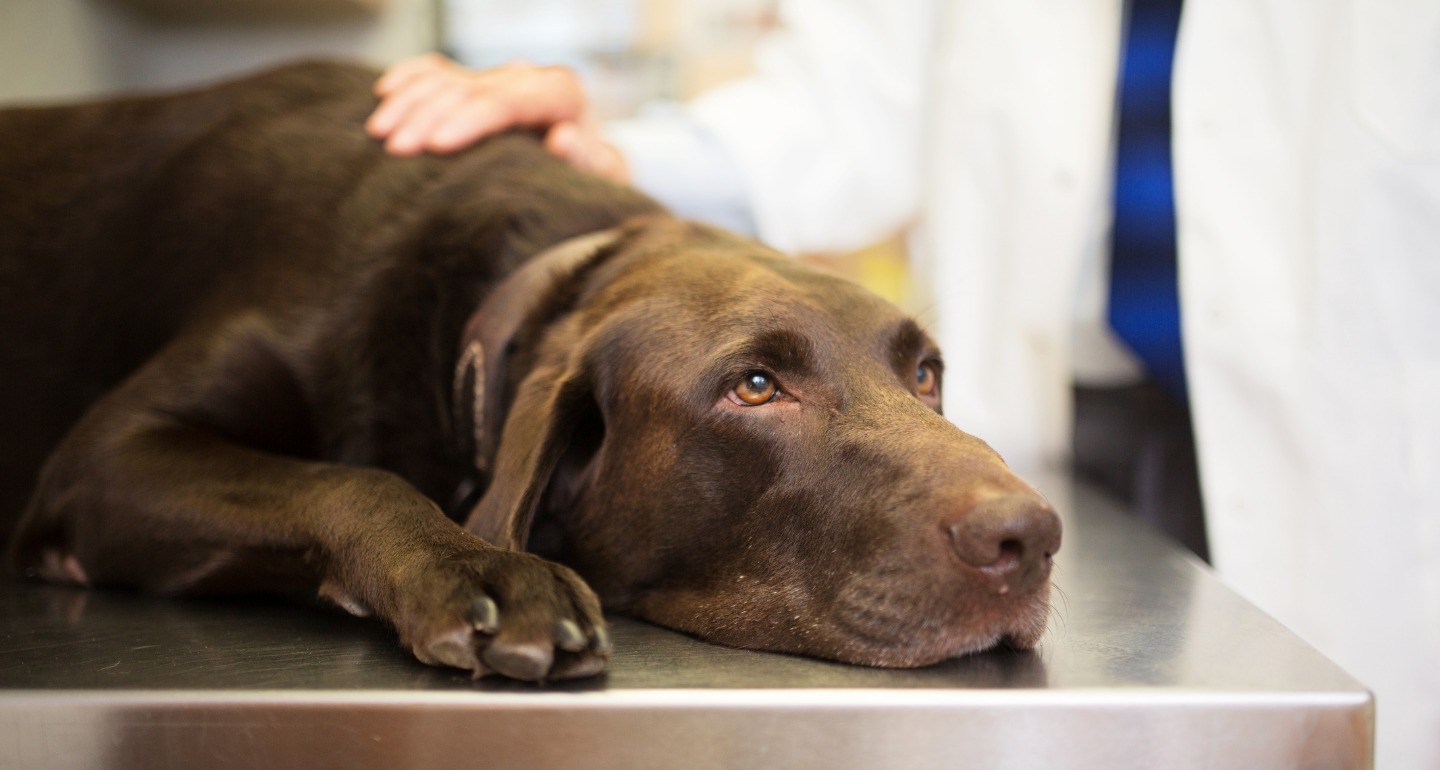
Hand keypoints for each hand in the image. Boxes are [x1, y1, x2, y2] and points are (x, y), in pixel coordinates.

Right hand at [366, 54, 629, 182]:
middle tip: (395, 149)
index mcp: (560, 93)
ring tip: (379, 133)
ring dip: (409, 102)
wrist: (589, 171)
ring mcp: (499, 77)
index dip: (469, 120)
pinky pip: (438, 71)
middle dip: (428, 116)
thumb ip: (588, 159)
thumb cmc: (594, 182)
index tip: (436, 146)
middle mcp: (528, 77)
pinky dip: (410, 78)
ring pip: (447, 77)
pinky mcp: (479, 83)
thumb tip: (563, 137)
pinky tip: (384, 92)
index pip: (506, 100)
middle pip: (468, 88)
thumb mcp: (603, 178)